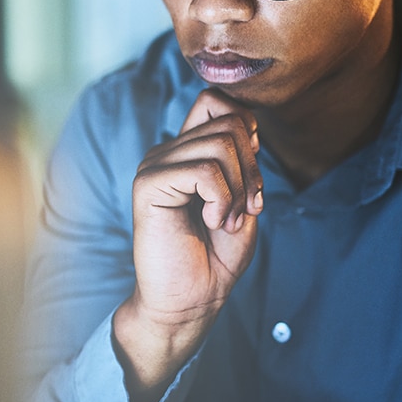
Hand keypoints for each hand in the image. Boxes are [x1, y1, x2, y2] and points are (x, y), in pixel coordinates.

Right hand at [113, 89, 263, 401]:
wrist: (191, 301)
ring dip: (239, 187)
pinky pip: (204, 171)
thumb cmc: (215, 257)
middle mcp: (166, 151)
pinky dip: (222, 199)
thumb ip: (242, 158)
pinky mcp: (148, 185)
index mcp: (186, 151)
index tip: (251, 175)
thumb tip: (245, 125)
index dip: (246, 128)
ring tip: (227, 219)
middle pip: (228, 121)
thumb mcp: (242, 198)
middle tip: (248, 207)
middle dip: (252, 166)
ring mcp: (154, 165)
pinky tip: (211, 221)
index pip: (216, 100)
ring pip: (220, 145)